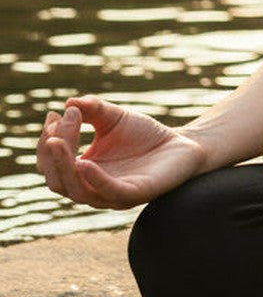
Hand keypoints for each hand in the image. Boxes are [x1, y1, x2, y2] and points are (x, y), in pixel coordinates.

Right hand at [37, 96, 208, 209]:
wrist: (182, 144)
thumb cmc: (144, 135)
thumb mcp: (113, 118)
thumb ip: (92, 109)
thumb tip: (70, 102)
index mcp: (82, 172)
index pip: (51, 165)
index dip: (46, 143)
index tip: (53, 114)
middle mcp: (92, 188)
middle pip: (58, 181)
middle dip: (51, 155)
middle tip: (56, 127)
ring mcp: (112, 195)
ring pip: (77, 191)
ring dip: (63, 167)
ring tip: (58, 142)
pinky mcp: (135, 194)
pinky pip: (109, 193)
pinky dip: (94, 180)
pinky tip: (84, 163)